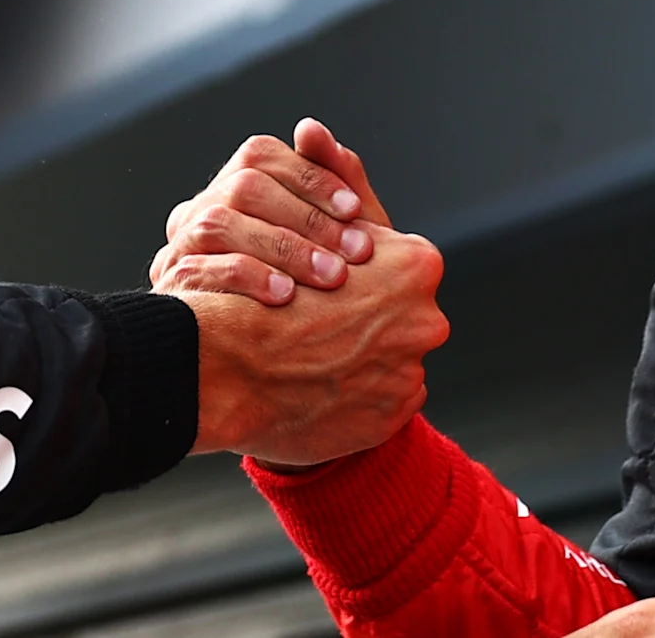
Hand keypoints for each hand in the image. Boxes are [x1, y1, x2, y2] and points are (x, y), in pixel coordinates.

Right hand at [150, 118, 389, 303]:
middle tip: (357, 252)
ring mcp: (181, 244)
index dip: (310, 176)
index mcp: (233, 187)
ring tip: (331, 276)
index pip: (260, 157)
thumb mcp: (333, 237)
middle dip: (307, 218)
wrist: (276, 362)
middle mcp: (201, 208)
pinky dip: (249, 277)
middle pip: (244, 187)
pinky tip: (287, 296)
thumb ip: (332, 182)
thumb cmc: (312, 289)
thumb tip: (311, 128)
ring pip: (221, 223)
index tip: (355, 210)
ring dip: (283, 247)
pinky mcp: (173, 285)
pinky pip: (202, 268)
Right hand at [181, 224, 448, 465]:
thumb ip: (358, 236)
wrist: (228, 365)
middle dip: (374, 319)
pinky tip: (318, 386)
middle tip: (327, 323)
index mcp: (415, 268)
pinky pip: (382, 403)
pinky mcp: (390, 420)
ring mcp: (409, 375)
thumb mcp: (315, 238)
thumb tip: (367, 234)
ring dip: (364, 360)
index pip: (408, 266)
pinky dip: (356, 396)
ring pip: (394, 362)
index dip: (370, 274)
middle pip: (407, 316)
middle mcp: (426, 322)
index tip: (340, 284)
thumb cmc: (263, 297)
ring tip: (316, 358)